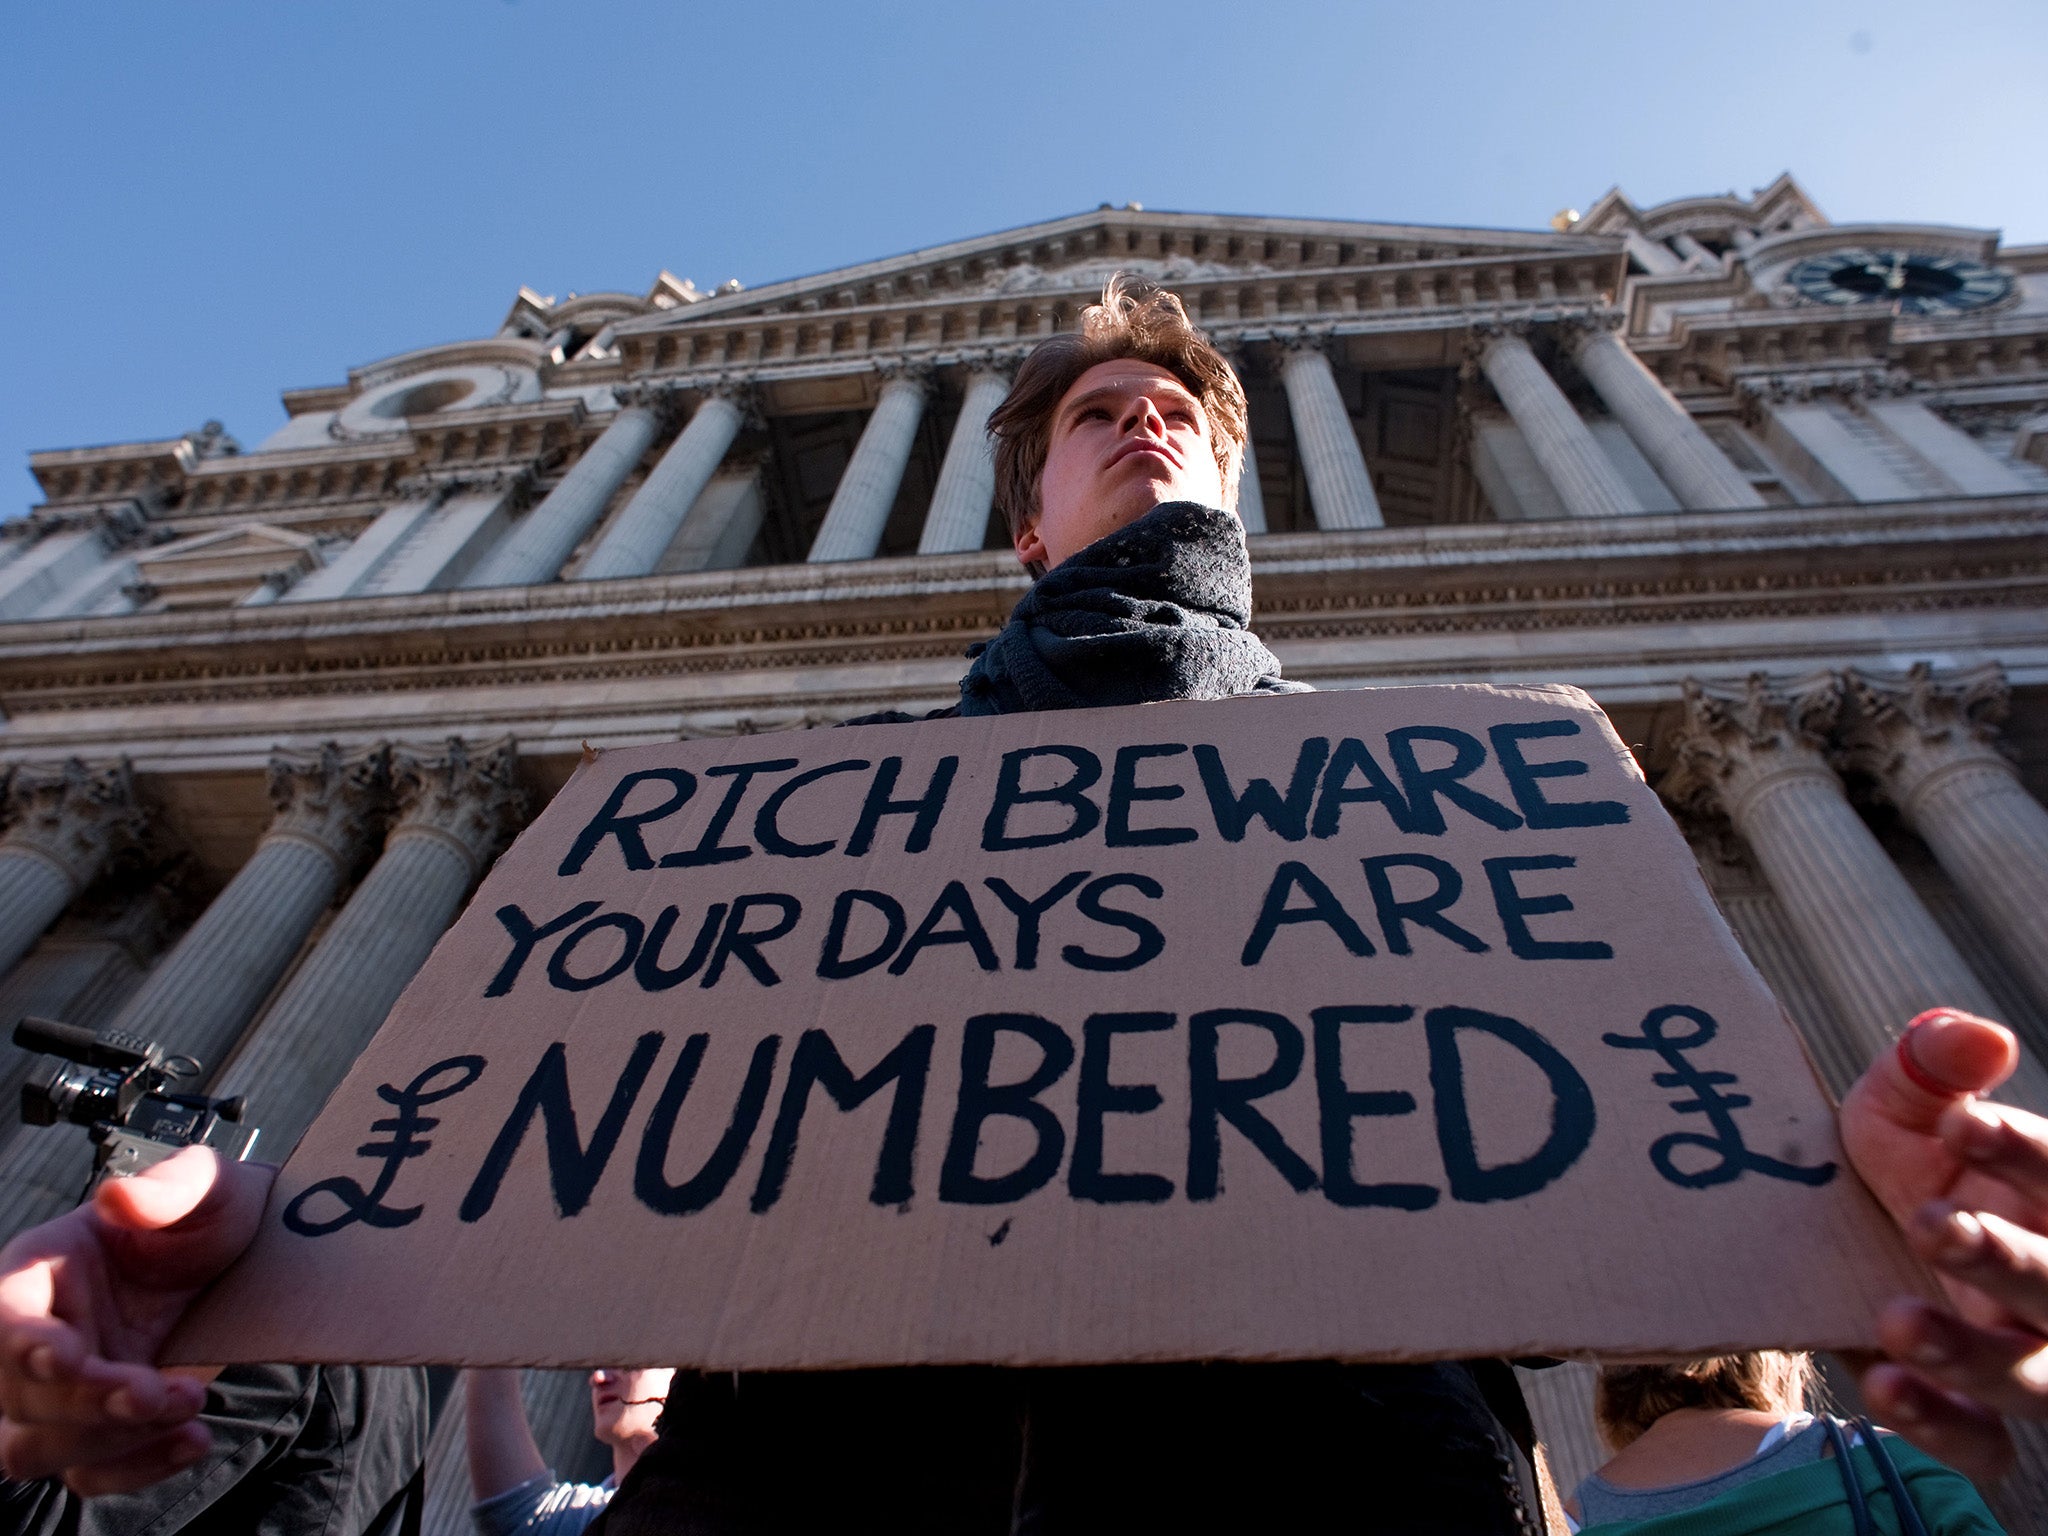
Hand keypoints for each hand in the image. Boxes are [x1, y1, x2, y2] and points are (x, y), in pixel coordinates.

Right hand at [0, 1146, 271, 1495]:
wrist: (254, 1258)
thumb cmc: (211, 1215)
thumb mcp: (207, 1185)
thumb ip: (169, 1188)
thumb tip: (121, 1198)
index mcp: (41, 1269)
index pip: (2, 1319)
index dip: (20, 1346)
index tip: (72, 1358)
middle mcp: (41, 1332)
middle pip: (17, 1397)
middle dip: (87, 1404)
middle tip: (164, 1390)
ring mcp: (66, 1387)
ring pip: (35, 1447)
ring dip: (107, 1443)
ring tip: (188, 1408)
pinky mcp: (102, 1424)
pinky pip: (89, 1474)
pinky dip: (135, 1470)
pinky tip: (191, 1441)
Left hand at [1838, 1008, 2047, 1480]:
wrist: (1854, 1251)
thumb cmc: (1910, 1170)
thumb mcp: (1905, 1110)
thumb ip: (1931, 1067)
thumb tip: (1976, 1037)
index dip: (2024, 1153)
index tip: (1958, 1125)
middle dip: (2008, 1260)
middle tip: (1930, 1223)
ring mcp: (2031, 1359)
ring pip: (2041, 1381)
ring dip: (1974, 1357)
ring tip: (1897, 1320)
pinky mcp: (1983, 1419)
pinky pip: (1986, 1448)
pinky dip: (1943, 1426)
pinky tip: (1884, 1387)